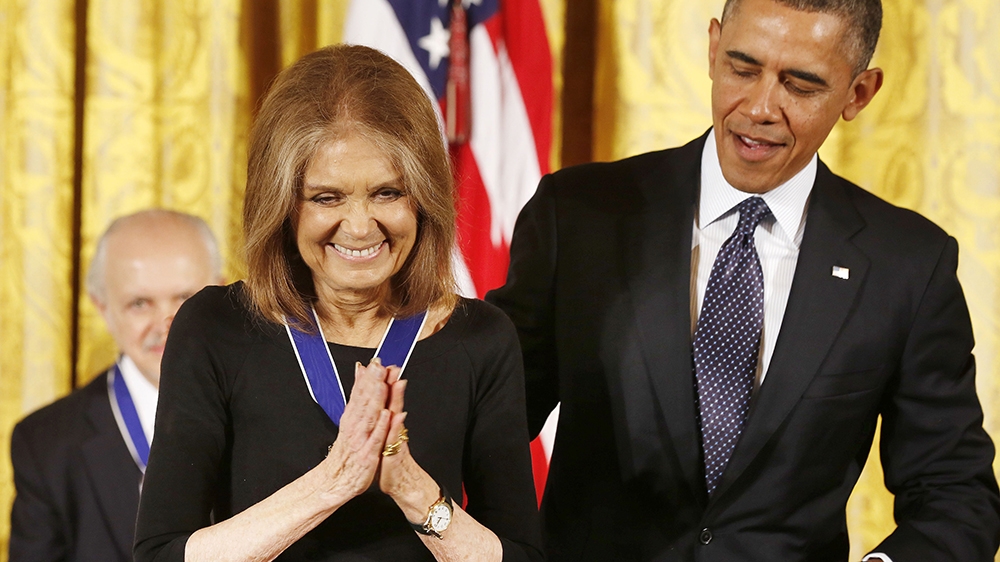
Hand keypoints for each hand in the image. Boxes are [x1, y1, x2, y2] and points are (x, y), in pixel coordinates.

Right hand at [319, 359, 391, 504]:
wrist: (335, 481)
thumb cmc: (347, 451)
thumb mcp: (350, 419)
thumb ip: (357, 394)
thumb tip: (360, 370)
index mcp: (352, 417)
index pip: (360, 393)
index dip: (368, 376)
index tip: (375, 361)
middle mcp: (355, 426)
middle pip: (364, 400)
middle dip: (373, 382)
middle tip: (380, 365)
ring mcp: (361, 439)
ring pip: (369, 416)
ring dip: (376, 398)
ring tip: (382, 382)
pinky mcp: (367, 454)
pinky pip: (374, 439)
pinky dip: (379, 426)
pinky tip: (385, 414)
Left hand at [378, 372, 439, 521]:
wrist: (403, 485)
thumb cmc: (391, 462)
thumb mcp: (385, 438)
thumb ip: (384, 419)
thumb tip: (382, 403)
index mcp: (388, 424)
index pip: (386, 399)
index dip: (384, 382)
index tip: (382, 364)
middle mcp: (394, 429)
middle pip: (394, 402)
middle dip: (393, 383)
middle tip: (392, 366)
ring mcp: (396, 440)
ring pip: (397, 416)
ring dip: (398, 399)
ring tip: (397, 382)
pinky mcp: (396, 454)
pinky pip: (396, 438)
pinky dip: (396, 427)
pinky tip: (397, 415)